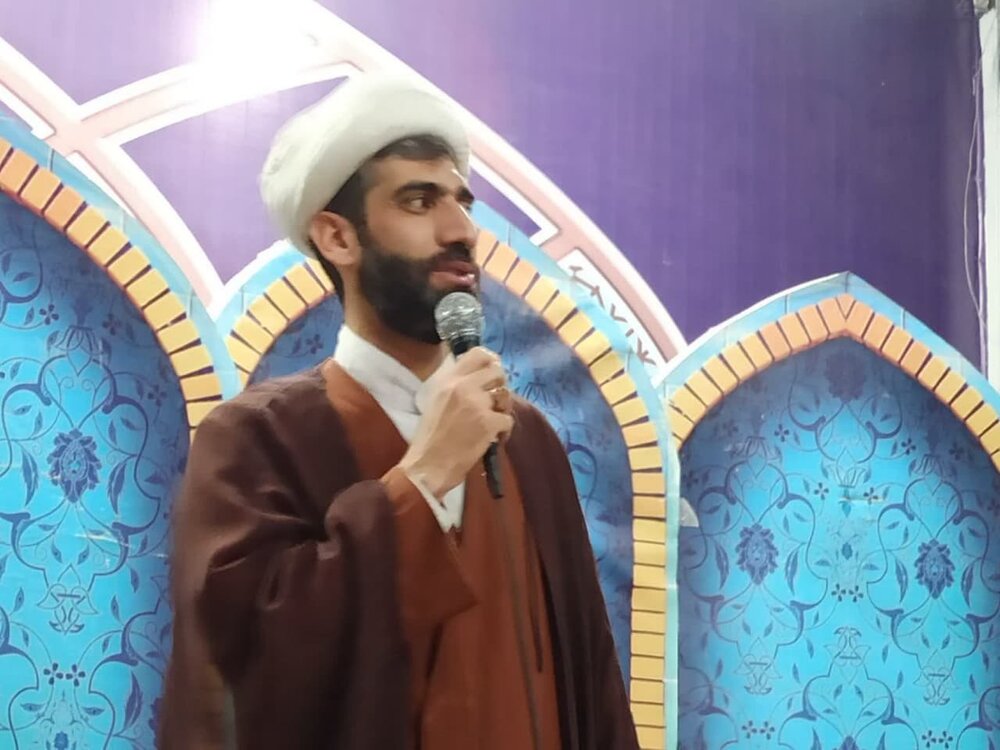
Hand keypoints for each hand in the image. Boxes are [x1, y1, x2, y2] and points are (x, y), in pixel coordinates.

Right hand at [400, 348, 513, 498]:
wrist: (427, 466)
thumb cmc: (429, 438)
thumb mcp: (436, 402)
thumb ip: (455, 388)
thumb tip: (478, 379)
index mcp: (448, 380)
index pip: (478, 354)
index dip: (491, 361)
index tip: (492, 372)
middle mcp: (462, 386)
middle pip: (497, 371)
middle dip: (500, 386)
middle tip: (495, 402)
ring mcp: (477, 404)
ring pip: (505, 395)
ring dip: (503, 409)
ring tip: (493, 422)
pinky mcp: (488, 423)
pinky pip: (507, 420)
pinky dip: (504, 431)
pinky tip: (494, 439)